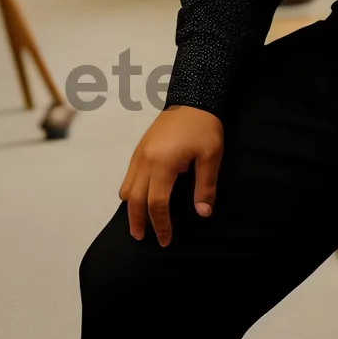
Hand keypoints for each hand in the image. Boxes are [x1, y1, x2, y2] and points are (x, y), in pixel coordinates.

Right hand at [119, 106, 223, 244]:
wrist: (192, 99)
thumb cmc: (204, 126)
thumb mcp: (211, 156)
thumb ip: (205, 186)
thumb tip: (203, 213)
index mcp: (163, 163)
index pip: (157, 203)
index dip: (161, 224)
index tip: (165, 240)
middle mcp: (145, 160)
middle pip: (135, 199)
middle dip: (137, 221)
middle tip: (141, 238)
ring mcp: (139, 153)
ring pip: (126, 187)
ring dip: (130, 208)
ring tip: (137, 223)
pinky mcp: (140, 148)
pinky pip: (128, 175)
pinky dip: (129, 191)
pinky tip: (137, 199)